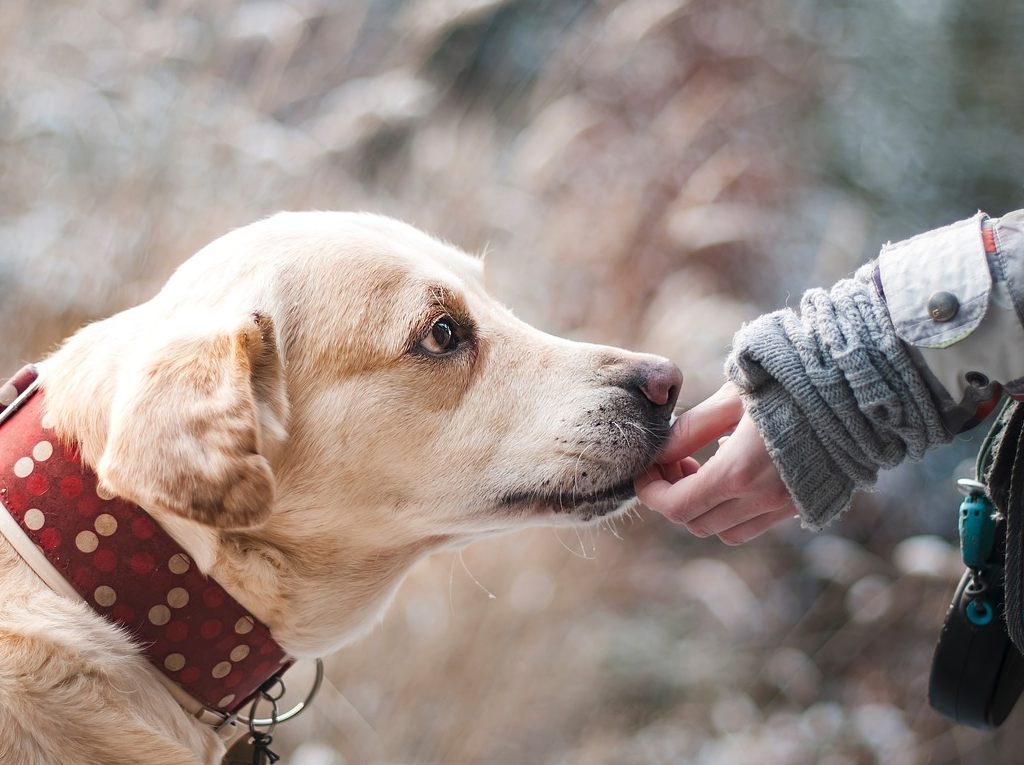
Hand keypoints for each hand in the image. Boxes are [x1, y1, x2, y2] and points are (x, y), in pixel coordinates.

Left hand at [635, 382, 797, 543]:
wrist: (858, 388)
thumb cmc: (790, 381)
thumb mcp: (732, 397)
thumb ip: (691, 429)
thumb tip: (659, 451)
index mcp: (739, 472)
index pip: (676, 506)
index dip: (651, 492)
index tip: (645, 470)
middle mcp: (763, 499)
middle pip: (696, 523)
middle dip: (673, 497)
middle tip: (673, 461)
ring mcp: (786, 506)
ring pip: (725, 531)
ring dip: (703, 507)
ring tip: (701, 467)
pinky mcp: (804, 504)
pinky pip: (755, 524)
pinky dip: (733, 509)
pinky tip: (735, 470)